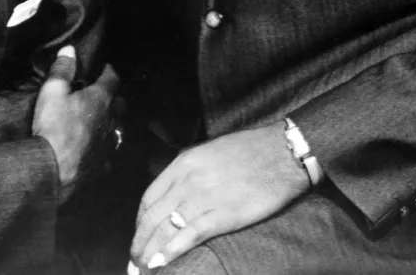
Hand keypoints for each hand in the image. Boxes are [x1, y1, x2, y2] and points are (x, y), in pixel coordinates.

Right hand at [31, 46, 117, 200]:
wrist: (52, 171)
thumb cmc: (53, 127)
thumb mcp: (52, 92)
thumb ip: (62, 70)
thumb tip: (69, 50)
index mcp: (100, 99)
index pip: (112, 79)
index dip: (109, 71)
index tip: (106, 68)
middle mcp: (110, 121)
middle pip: (120, 105)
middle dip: (115, 98)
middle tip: (105, 95)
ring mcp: (107, 145)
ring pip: (117, 131)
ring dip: (112, 125)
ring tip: (104, 123)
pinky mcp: (101, 166)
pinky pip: (108, 156)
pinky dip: (105, 151)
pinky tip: (99, 153)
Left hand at [129, 123, 308, 269]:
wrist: (280, 153)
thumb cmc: (249, 151)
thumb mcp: (209, 153)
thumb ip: (190, 172)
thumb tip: (176, 195)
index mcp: (184, 163)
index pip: (150, 197)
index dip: (140, 221)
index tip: (139, 235)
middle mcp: (188, 180)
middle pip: (153, 217)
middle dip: (141, 241)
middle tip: (135, 259)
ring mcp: (204, 198)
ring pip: (166, 229)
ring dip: (151, 252)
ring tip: (144, 267)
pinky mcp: (223, 215)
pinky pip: (189, 236)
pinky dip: (171, 252)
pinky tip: (161, 262)